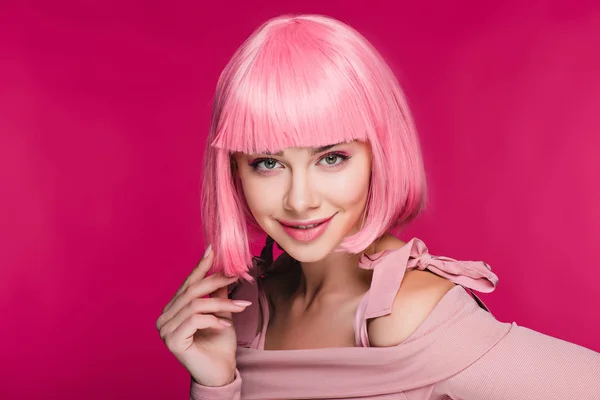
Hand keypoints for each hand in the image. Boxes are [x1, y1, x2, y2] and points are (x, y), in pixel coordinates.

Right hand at [156, 246, 249, 386]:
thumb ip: (218, 293)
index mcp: (173, 309)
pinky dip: (212, 319)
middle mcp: (165, 317)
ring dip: (221, 303)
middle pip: (192, 291)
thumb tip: (223, 269)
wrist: (220, 373)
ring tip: (241, 307)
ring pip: (196, 304)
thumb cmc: (219, 344)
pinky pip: (194, 320)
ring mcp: (165, 330)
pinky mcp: (172, 341)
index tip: (212, 250)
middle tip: (238, 277)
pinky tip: (224, 325)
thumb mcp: (220, 313)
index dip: (200, 266)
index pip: (187, 283)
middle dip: (217, 281)